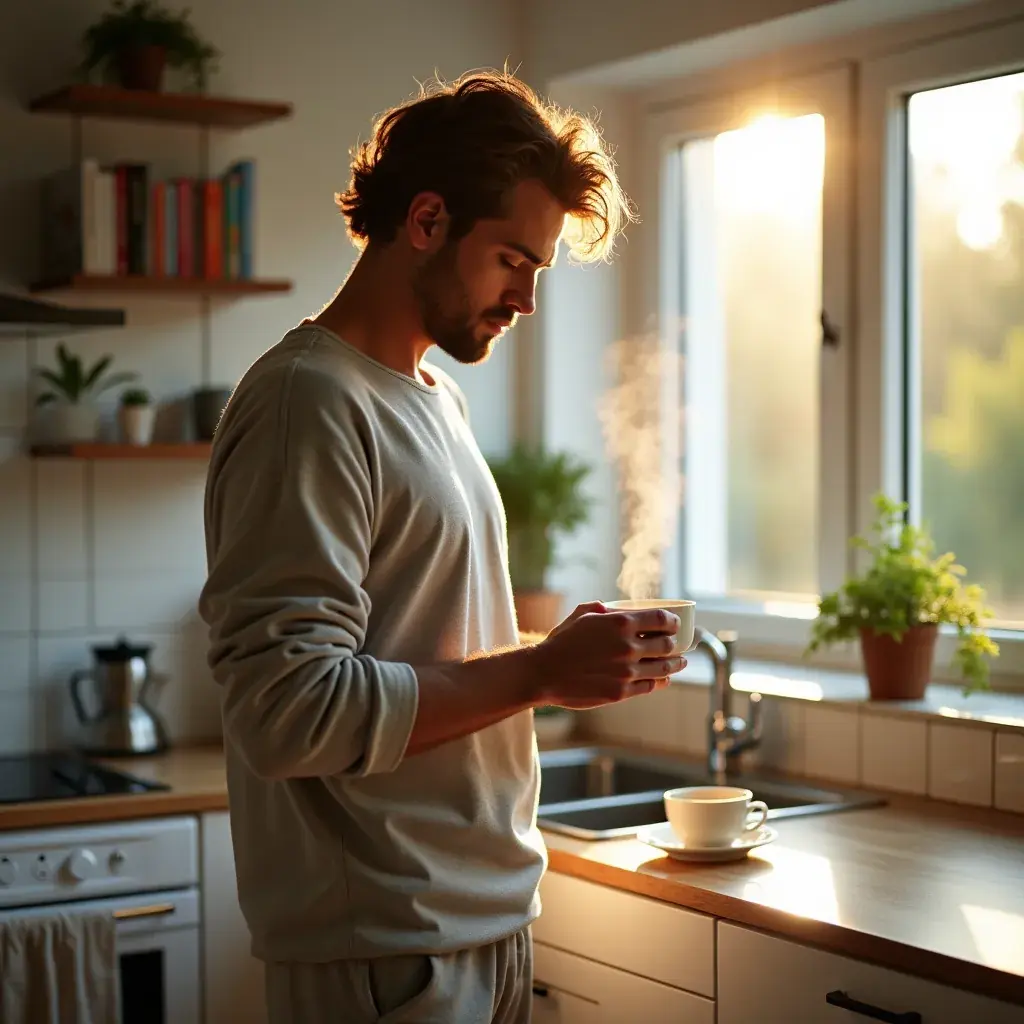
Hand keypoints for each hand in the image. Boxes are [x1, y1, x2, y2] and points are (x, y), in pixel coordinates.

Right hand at [529, 604, 685, 709]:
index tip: (675, 624)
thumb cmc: (561, 642)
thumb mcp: (582, 615)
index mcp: (620, 623)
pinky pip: (650, 686)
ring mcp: (626, 671)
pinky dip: (660, 681)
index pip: (661, 620)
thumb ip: (605, 609)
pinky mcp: (621, 692)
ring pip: (664, 667)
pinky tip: (663, 678)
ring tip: (680, 662)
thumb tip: (618, 610)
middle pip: (667, 644)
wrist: (544, 673)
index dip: (673, 622)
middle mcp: (628, 646)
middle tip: (678, 644)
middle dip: (677, 643)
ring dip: (676, 664)